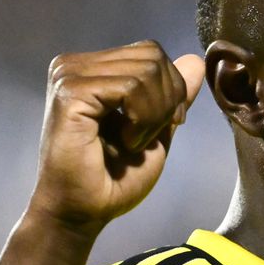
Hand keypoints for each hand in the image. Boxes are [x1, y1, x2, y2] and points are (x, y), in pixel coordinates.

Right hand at [27, 40, 204, 234]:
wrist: (83, 212)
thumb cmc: (114, 178)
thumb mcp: (156, 129)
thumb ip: (172, 95)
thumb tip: (195, 59)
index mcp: (91, 69)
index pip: (150, 52)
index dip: (173, 88)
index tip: (169, 125)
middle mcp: (74, 65)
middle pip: (152, 55)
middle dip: (167, 100)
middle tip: (148, 138)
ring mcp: (68, 75)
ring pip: (146, 70)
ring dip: (154, 115)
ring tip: (133, 143)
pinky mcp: (70, 92)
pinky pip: (131, 87)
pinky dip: (142, 119)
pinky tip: (125, 143)